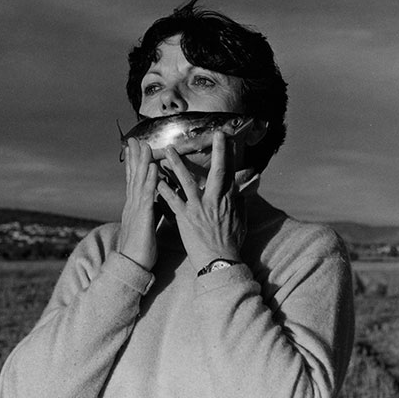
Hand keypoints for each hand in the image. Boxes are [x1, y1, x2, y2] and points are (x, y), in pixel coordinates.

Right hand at [119, 138, 158, 271]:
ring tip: (144, 146)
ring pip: (139, 181)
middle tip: (134, 139)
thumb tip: (156, 202)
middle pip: (133, 176)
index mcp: (134, 207)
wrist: (131, 267)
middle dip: (134, 157)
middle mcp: (132, 205)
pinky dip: (150, 180)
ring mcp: (136, 210)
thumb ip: (150, 211)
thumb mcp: (146, 226)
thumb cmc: (140, 249)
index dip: (134, 164)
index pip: (134, 181)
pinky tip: (153, 168)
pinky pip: (147, 195)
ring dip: (141, 163)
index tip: (134, 149)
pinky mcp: (142, 217)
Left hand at [157, 131, 245, 272]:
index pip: (231, 173)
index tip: (228, 140)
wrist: (219, 262)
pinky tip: (155, 179)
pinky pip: (173, 200)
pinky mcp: (185, 218)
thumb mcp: (241, 220)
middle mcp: (215, 201)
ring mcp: (199, 208)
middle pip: (218, 172)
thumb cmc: (231, 243)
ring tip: (167, 150)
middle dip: (217, 152)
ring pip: (187, 181)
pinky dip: (164, 189)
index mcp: (229, 201)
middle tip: (215, 134)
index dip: (230, 155)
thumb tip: (242, 189)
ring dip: (177, 164)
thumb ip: (240, 202)